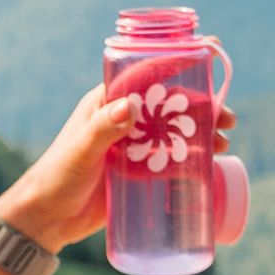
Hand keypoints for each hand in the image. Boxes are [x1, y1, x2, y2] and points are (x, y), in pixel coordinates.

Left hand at [0, 81, 236, 253]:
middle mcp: (123, 121)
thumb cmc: (56, 177)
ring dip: (200, 134)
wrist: (47, 219)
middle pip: (169, 106)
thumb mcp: (81, 151)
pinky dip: (190, 160)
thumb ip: (103, 129)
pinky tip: (210, 165)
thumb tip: (131, 105)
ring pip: (173, 133)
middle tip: (227, 118)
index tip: (206, 55)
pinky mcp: (137, 174)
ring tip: (223, 143)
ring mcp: (132, 148)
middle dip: (200, 108)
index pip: (146, 76)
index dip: (176, 65)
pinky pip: (169, 161)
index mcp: (107, 104)